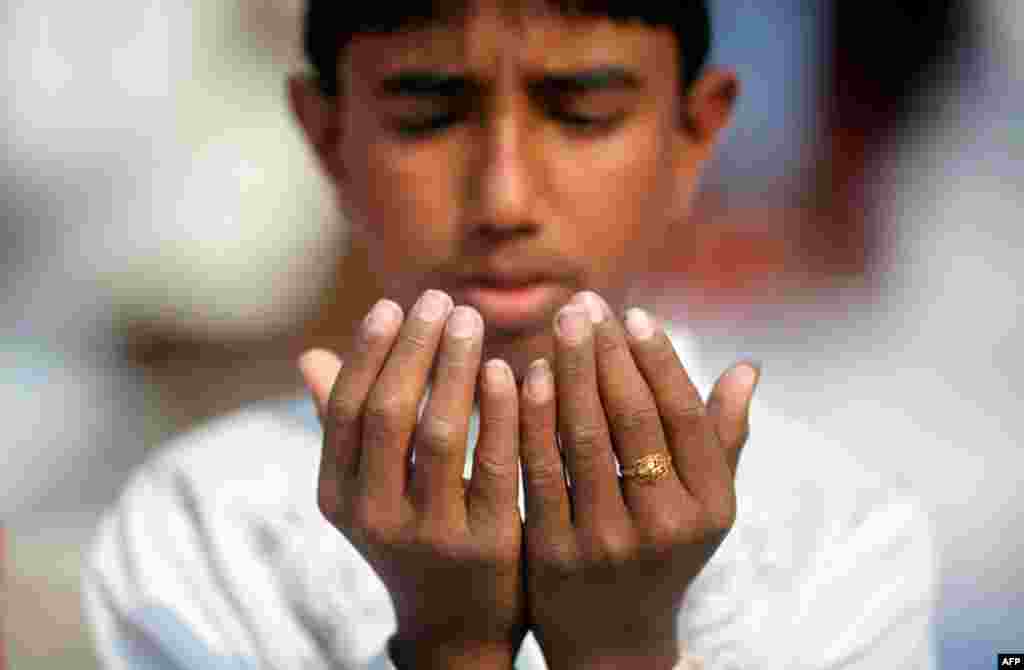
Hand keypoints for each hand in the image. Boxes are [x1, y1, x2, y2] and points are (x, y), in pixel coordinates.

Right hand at [299, 290, 525, 669]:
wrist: (458, 627)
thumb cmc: (412, 537)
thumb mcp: (368, 490)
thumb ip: (345, 426)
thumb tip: (309, 357)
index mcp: (339, 498)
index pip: (347, 410)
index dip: (369, 352)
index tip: (394, 303)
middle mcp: (374, 518)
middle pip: (390, 414)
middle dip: (415, 349)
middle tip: (442, 300)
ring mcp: (430, 534)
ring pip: (442, 433)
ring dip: (457, 366)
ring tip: (473, 319)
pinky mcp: (486, 545)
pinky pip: (495, 462)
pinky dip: (502, 409)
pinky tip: (513, 369)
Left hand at [517, 291, 758, 669]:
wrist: (613, 642)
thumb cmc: (664, 553)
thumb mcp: (705, 507)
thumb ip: (723, 438)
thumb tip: (747, 368)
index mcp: (709, 507)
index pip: (681, 416)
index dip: (657, 359)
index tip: (632, 313)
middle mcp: (664, 525)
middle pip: (631, 419)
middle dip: (606, 353)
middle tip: (584, 304)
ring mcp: (607, 541)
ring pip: (582, 438)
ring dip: (568, 371)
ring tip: (558, 324)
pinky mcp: (553, 552)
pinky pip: (539, 469)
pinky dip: (531, 416)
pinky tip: (524, 374)